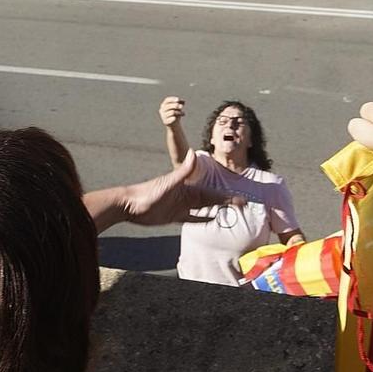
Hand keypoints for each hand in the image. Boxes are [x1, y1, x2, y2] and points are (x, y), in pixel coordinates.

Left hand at [113, 154, 238, 227]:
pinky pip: (192, 218)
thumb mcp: (168, 182)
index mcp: (187, 187)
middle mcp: (186, 195)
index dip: (226, 196)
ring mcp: (180, 206)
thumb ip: (184, 170)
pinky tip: (212, 219)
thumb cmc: (147, 192)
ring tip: (231, 211)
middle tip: (242, 205)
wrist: (129, 205)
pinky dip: (202, 219)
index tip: (239, 199)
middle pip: (210, 200)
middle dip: (226, 202)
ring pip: (204, 208)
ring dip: (217, 209)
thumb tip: (195, 152)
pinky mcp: (173, 216)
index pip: (211, 193)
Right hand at [159, 95, 185, 127]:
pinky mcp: (165, 122)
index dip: (172, 99)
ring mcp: (163, 116)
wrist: (174, 124)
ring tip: (183, 113)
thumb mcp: (179, 107)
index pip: (167, 100)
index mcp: (164, 104)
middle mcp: (162, 110)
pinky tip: (175, 118)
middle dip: (176, 105)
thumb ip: (180, 103)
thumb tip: (183, 101)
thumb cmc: (176, 113)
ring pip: (172, 112)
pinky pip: (171, 118)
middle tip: (182, 107)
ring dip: (179, 112)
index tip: (178, 99)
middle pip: (169, 106)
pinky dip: (174, 118)